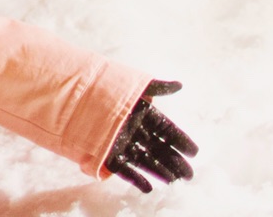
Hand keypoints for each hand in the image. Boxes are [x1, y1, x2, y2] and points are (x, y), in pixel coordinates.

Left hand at [105, 79, 197, 193]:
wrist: (77, 98)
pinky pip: (125, 169)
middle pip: (159, 149)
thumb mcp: (135, 86)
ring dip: (160, 172)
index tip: (194, 152)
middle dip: (175, 162)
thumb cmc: (108, 89)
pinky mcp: (109, 154)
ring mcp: (123, 143)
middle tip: (190, 175)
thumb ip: (157, 87)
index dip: (180, 141)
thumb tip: (180, 85)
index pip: (166, 130)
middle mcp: (135, 130)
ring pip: (146, 160)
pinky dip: (136, 179)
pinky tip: (149, 187)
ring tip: (175, 181)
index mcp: (143, 115)